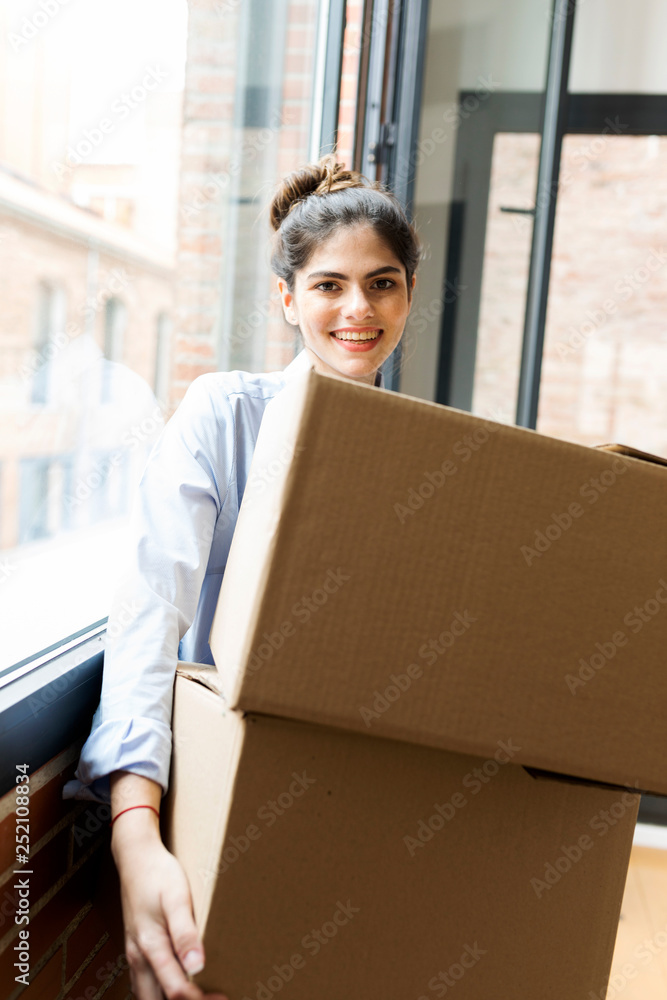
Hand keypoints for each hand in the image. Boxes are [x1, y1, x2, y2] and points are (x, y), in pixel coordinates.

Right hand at [110, 773, 227, 999]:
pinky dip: (161, 992)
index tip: (222, 997)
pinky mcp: (136, 949)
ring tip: (198, 994)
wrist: (135, 857)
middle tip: (213, 997)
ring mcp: (134, 954)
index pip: (175, 990)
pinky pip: (145, 983)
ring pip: (148, 995)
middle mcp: (138, 957)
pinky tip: (178, 985)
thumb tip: (196, 965)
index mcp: (150, 946)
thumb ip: (185, 932)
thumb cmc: (158, 874)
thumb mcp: (176, 898)